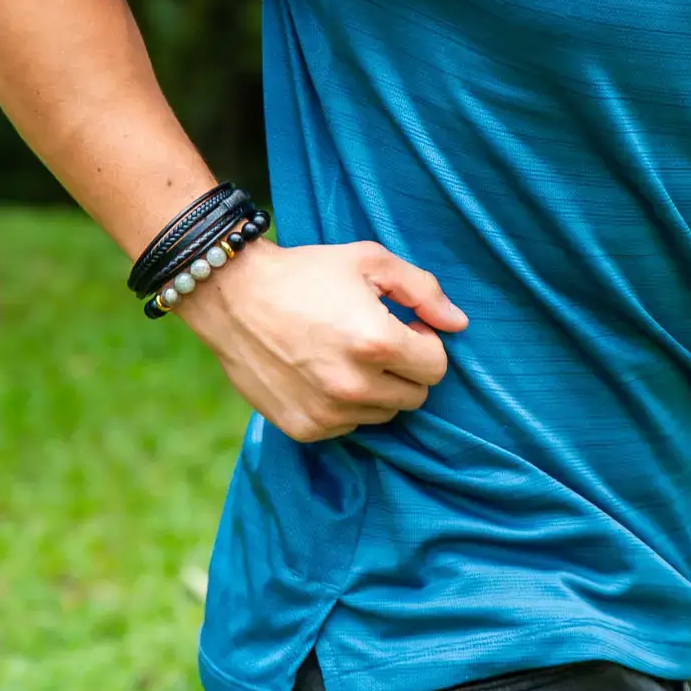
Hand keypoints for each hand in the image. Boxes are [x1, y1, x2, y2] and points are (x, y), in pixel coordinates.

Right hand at [179, 237, 469, 441]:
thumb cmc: (305, 273)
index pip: (437, 367)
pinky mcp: (303, 428)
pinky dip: (346, 405)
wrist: (232, 297)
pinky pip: (348, 425)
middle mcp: (354, 386)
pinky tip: (322, 372)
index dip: (425, 343)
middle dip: (406, 369)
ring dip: (378, 389)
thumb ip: (423, 291)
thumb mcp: (370, 262)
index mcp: (377, 344)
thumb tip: (458, 324)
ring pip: (384, 414)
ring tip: (346, 355)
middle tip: (376, 341)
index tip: (404, 327)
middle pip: (416, 396)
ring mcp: (327, 412)